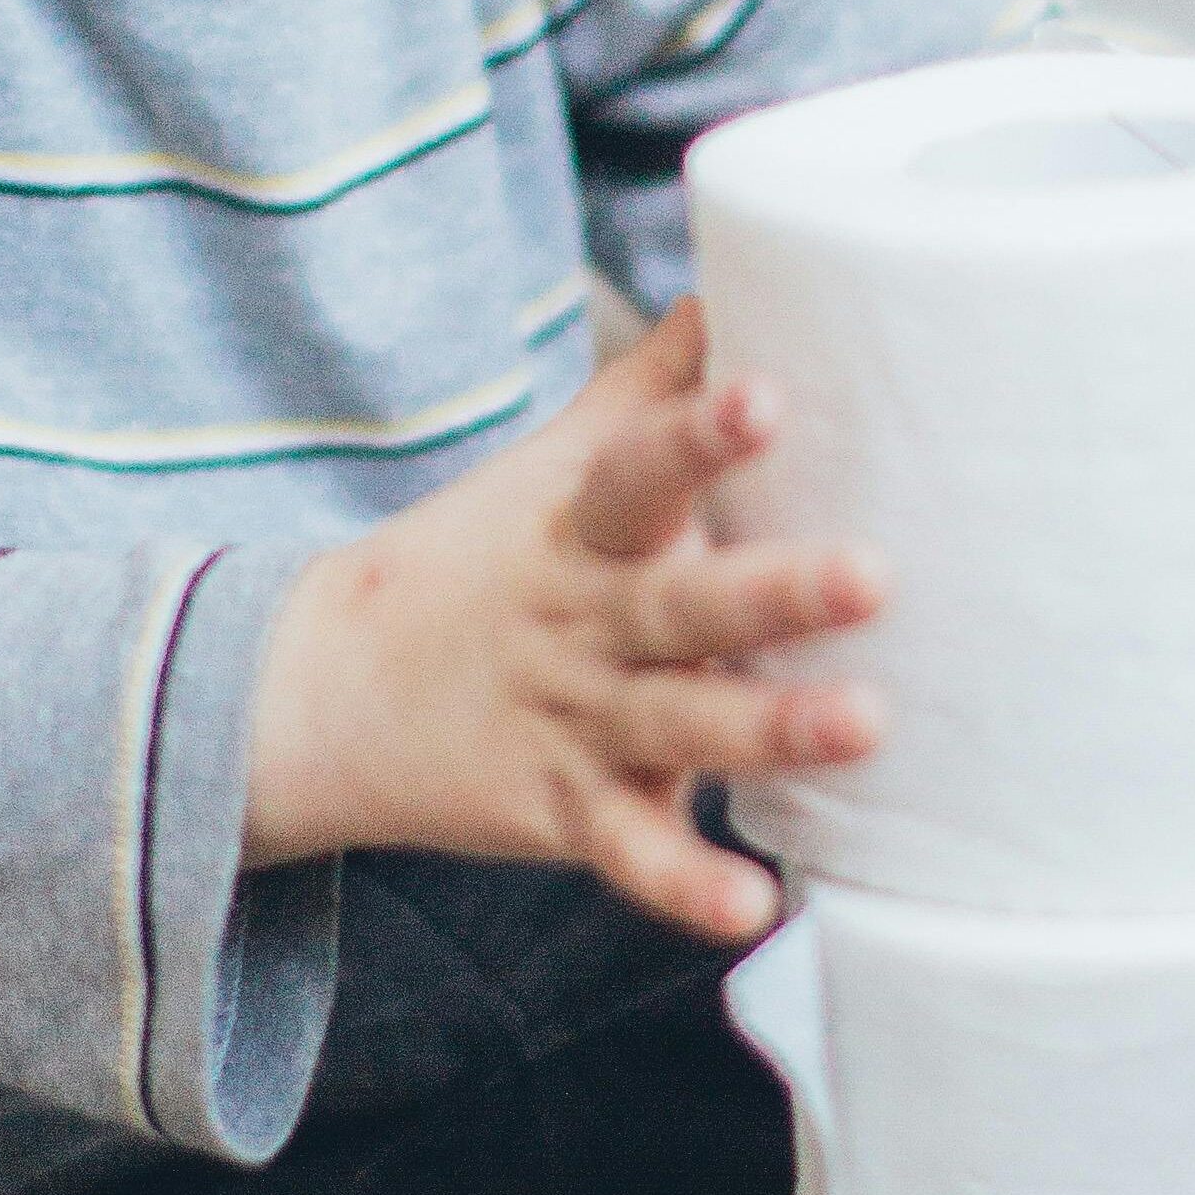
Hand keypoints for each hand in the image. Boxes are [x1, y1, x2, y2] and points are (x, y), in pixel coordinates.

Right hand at [240, 298, 882, 939]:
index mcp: (582, 527)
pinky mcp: (566, 812)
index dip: (703, 435)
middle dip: (775, 591)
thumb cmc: (480, 560)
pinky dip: (684, 886)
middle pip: (683, 603)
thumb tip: (729, 287)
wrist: (321, 691)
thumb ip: (649, 391)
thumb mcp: (550, 467)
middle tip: (873, 574)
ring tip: (866, 725)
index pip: (642, 469)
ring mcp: (573, 720)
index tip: (768, 397)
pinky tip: (755, 906)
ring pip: (678, 727)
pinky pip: (629, 855)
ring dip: (768, 732)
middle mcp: (583, 621)